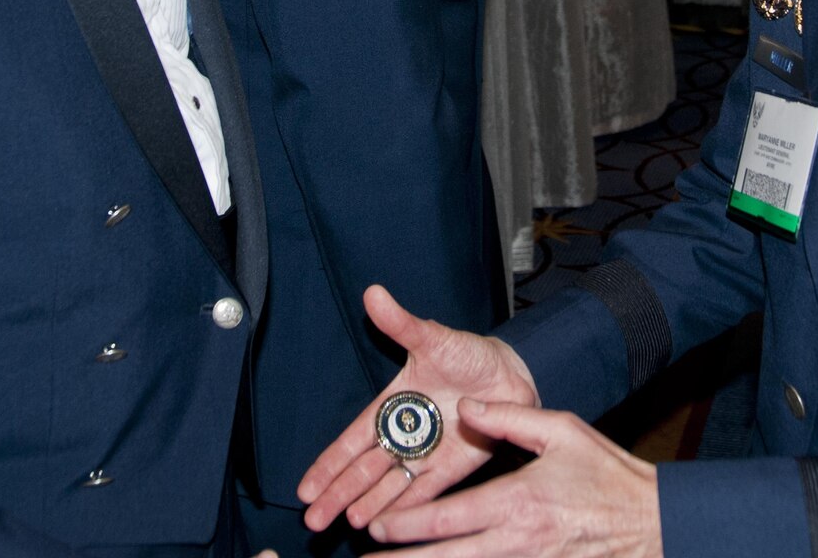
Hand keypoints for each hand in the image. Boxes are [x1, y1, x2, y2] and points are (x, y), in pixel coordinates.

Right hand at [298, 285, 538, 532]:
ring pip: (391, 485)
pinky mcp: (455, 466)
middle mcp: (406, 433)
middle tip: (312, 519)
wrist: (511, 371)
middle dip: (338, 493)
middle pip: (365, 470)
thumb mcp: (433, 337)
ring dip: (368, 504)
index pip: (353, 440)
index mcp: (394, 405)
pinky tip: (390, 523)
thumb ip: (401, 324)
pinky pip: (429, 490)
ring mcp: (429, 452)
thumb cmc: (468, 353)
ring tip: (346, 525)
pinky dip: (410, 506)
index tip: (306, 487)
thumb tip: (373, 293)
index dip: (329, 464)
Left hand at [365, 399, 660, 557]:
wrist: (648, 519)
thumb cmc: (605, 471)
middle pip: (447, 556)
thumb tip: (467, 404)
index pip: (450, 518)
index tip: (378, 526)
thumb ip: (508, 418)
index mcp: (518, 499)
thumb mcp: (561, 429)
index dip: (409, 525)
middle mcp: (518, 538)